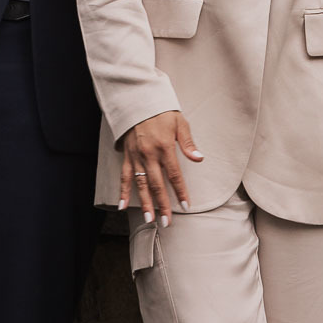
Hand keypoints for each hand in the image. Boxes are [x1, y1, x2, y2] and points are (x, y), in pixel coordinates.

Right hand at [120, 111, 203, 225]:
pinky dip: (122, 192)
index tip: (186, 206)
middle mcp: (149, 154)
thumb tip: (200, 159)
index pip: (174, 175)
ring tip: (149, 220)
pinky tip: (122, 206)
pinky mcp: (127, 155)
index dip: (180, 191)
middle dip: (163, 205)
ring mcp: (136, 156)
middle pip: (157, 184)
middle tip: (167, 223)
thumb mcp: (179, 122)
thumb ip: (188, 143)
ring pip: (140, 184)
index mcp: (164, 147)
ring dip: (145, 203)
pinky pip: (124, 176)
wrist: (138, 99)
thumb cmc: (161, 111)